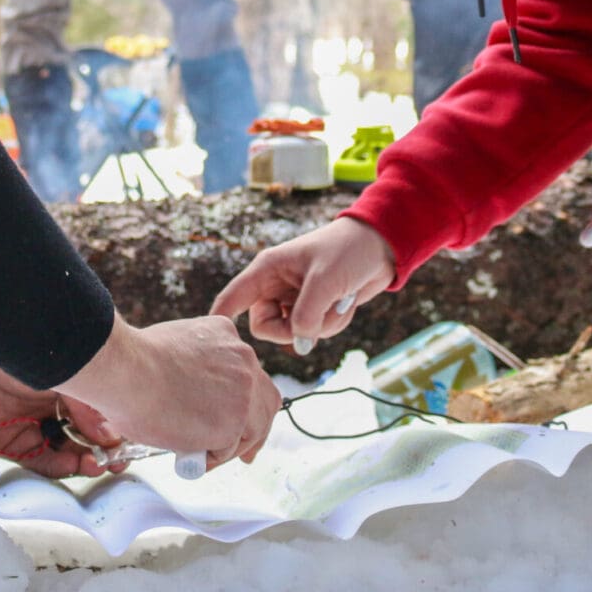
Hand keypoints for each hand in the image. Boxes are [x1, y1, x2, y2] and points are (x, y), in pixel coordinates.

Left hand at [0, 349, 122, 478]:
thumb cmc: (16, 351)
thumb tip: (111, 435)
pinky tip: (72, 465)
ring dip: (83, 462)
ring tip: (95, 464)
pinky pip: (39, 462)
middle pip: (84, 437)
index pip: (97, 415)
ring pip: (65, 452)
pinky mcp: (11, 442)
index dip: (114, 432)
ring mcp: (34, 425)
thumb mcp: (62, 374)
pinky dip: (58, 467)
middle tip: (115, 460)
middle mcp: (54, 407)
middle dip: (102, 451)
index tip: (127, 445)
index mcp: (69, 384)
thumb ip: (86, 405)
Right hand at [55, 315, 279, 471]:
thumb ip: (195, 365)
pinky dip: (210, 458)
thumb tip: (189, 395)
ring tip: (198, 454)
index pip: (249, 373)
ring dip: (228, 448)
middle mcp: (243, 360)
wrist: (126, 370)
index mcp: (226, 335)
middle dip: (256, 430)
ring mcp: (243, 392)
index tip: (238, 419)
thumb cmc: (133, 361)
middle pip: (265, 401)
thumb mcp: (175, 344)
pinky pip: (226, 450)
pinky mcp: (233, 423)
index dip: (247, 401)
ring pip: (250, 430)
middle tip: (244, 453)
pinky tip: (188, 453)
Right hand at [211, 218, 395, 351]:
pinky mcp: (314, 308)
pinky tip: (344, 304)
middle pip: (265, 325)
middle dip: (292, 329)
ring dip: (320, 325)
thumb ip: (307, 315)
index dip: (220, 318)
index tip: (210, 340)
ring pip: (293, 332)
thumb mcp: (325, 281)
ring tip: (337, 301)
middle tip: (313, 323)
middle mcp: (277, 285)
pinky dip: (331, 324)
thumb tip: (299, 344)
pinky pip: (314, 331)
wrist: (381, 247)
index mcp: (268, 269)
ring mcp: (296, 298)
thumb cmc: (348, 251)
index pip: (234, 297)